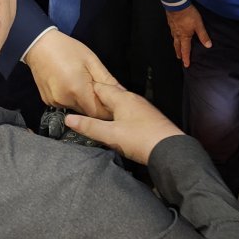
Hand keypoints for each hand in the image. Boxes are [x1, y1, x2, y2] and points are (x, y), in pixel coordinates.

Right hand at [25, 30, 119, 117]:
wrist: (39, 45)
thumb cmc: (67, 49)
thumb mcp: (91, 61)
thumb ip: (107, 80)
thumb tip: (122, 93)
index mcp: (78, 90)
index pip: (98, 113)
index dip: (108, 110)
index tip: (113, 103)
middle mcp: (65, 100)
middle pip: (87, 112)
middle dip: (96, 105)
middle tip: (99, 90)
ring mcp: (55, 102)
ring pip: (77, 109)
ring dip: (84, 102)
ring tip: (84, 84)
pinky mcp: (48, 101)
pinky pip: (66, 105)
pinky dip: (72, 99)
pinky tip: (72, 85)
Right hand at [64, 83, 182, 164]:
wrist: (170, 150)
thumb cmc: (139, 139)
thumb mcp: (110, 134)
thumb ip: (89, 126)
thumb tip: (68, 118)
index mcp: (122, 98)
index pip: (101, 87)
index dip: (87, 88)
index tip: (76, 90)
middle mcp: (133, 99)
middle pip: (111, 94)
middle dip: (98, 98)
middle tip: (83, 103)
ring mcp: (143, 108)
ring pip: (121, 103)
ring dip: (109, 107)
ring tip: (97, 114)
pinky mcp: (149, 118)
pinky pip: (130, 111)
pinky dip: (119, 114)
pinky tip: (117, 124)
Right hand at [164, 5, 210, 67]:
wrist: (177, 4)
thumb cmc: (189, 15)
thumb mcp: (199, 25)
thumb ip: (203, 35)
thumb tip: (208, 46)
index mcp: (184, 36)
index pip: (186, 50)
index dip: (186, 58)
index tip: (186, 65)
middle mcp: (177, 34)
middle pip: (177, 46)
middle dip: (179, 53)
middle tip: (179, 58)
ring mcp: (172, 28)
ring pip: (174, 39)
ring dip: (175, 45)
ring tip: (176, 47)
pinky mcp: (170, 22)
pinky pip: (172, 32)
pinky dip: (173, 36)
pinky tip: (174, 33)